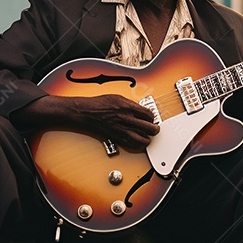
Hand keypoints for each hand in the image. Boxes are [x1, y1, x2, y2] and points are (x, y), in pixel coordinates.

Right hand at [14, 94, 159, 149]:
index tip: (151, 117)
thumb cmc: (100, 104)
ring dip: (148, 138)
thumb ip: (131, 104)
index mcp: (128, 107)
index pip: (149, 115)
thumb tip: (140, 110)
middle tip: (154, 128)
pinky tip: (137, 140)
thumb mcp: (118, 97)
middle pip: (150, 128)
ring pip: (143, 140)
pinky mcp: (118, 138)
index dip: (152, 117)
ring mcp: (123, 130)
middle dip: (155, 129)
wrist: (87, 113)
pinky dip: (137, 144)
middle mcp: (127, 120)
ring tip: (148, 136)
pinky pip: (132, 145)